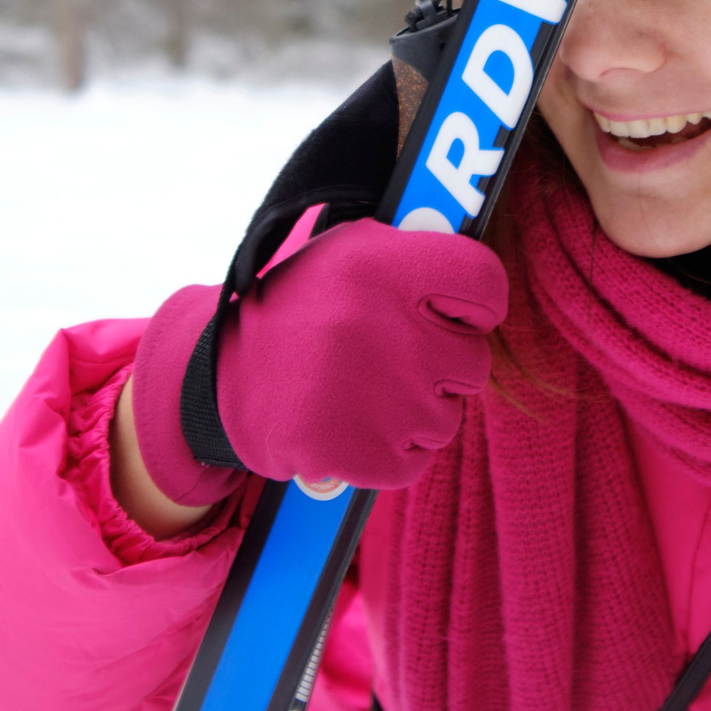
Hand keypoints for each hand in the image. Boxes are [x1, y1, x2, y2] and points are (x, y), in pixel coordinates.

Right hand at [131, 214, 507, 501]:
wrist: (224, 381)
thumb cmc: (303, 310)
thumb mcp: (348, 252)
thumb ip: (414, 251)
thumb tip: (478, 262)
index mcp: (380, 265)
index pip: (486, 282)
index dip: (479, 303)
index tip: (458, 311)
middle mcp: (385, 329)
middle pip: (475, 361)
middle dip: (442, 362)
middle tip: (395, 354)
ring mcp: (377, 398)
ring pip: (448, 417)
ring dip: (418, 410)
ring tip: (365, 388)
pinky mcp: (359, 454)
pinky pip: (416, 459)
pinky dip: (392, 451)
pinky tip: (355, 424)